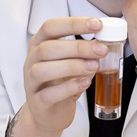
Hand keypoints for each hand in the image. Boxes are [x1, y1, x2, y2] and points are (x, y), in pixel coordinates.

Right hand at [22, 17, 106, 133]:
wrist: (49, 113)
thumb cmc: (61, 83)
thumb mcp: (72, 62)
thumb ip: (84, 52)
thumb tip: (106, 41)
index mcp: (40, 44)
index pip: (51, 27)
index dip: (73, 23)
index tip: (96, 24)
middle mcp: (31, 61)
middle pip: (48, 48)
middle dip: (78, 47)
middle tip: (101, 50)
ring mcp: (31, 82)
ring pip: (42, 70)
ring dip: (72, 66)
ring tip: (94, 67)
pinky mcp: (37, 102)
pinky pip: (48, 94)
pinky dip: (68, 87)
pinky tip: (84, 83)